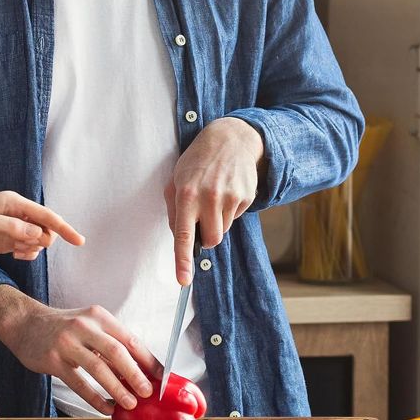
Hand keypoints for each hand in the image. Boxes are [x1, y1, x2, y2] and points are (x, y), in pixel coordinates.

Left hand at [0, 191, 84, 259]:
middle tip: (21, 246)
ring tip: (14, 250)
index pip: (46, 216)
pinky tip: (15, 254)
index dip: (64, 228)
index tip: (79, 241)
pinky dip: (27, 254)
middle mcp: (19, 214)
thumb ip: (10, 227)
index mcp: (15, 203)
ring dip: (32, 249)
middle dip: (41, 241)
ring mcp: (15, 227)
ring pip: (39, 241)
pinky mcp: (10, 239)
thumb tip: (37, 234)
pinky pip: (29, 248)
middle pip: (46, 230)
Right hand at [0, 286, 161, 413]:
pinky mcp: (53, 359)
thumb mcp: (89, 325)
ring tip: (129, 404)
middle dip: (136, 375)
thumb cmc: (64, 327)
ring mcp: (67, 343)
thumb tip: (140, 370)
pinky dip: (94, 398)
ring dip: (117, 389)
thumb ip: (110, 344)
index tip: (161, 377)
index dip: (148, 359)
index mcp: (99, 316)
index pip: (130, 339)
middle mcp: (84, 326)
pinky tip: (104, 408)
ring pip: (98, 368)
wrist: (25, 323)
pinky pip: (78, 383)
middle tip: (148, 392)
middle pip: (117, 352)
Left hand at [164, 117, 264, 283]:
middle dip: (206, 237)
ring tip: (214, 196)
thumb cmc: (197, 162)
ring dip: (217, 221)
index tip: (183, 280)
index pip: (184, 235)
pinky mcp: (245, 196)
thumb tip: (180, 238)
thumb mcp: (176, 180)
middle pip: (211, 240)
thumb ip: (174, 210)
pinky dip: (230, 210)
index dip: (182, 260)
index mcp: (186, 195)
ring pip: (223, 230)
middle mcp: (208, 197)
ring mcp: (230, 197)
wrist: (230, 139)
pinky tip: (227, 190)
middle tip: (202, 217)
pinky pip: (236, 217)